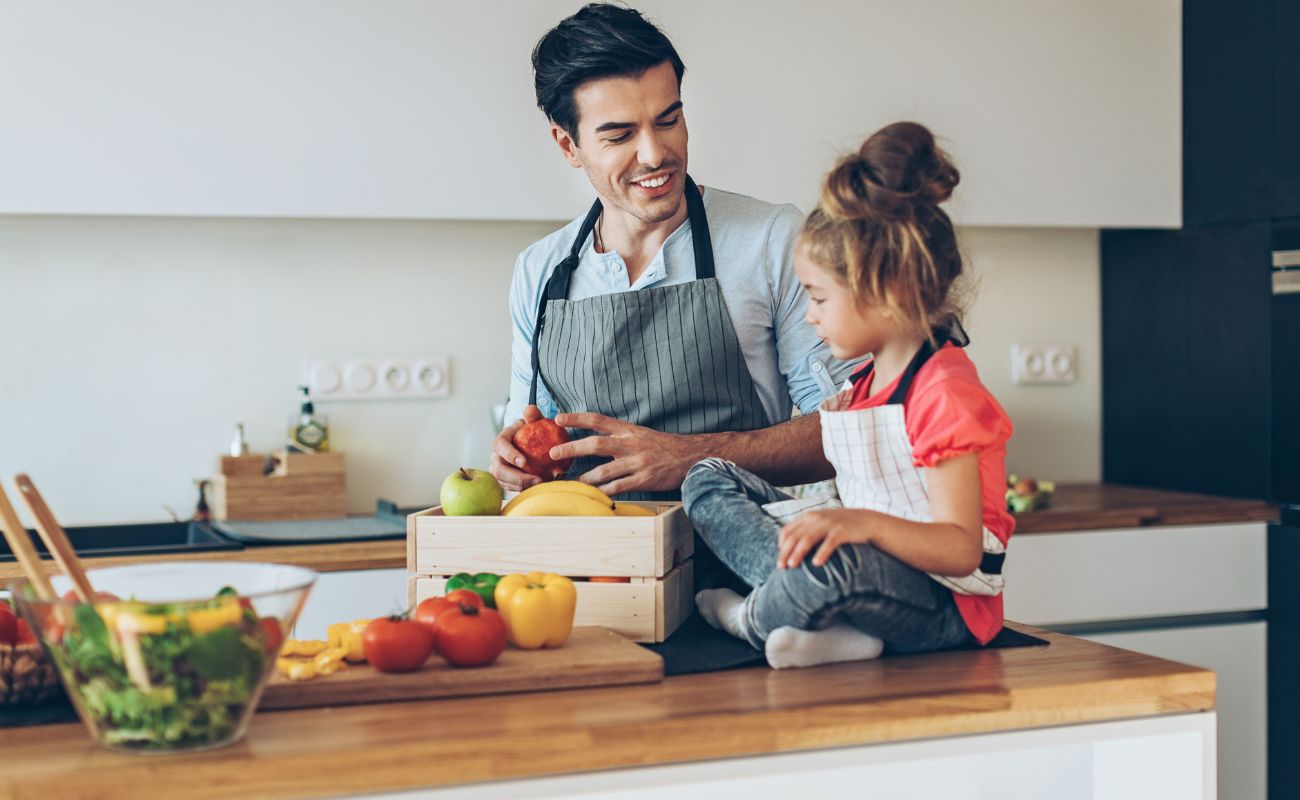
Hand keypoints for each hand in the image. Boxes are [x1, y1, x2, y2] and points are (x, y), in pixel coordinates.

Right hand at [488, 405, 544, 491]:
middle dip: (517, 477)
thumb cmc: (529, 432)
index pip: (500, 446)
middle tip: (537, 479)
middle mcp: (495, 457)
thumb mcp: (531, 422)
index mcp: (500, 441)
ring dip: (521, 486)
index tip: (524, 462)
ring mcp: (497, 471)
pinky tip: (539, 488)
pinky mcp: (503, 482)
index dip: (510, 454)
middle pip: (499, 470)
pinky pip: (511, 488)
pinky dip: (524, 489)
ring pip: (504, 482)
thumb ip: (532, 415)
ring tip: (540, 485)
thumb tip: (530, 410)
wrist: (525, 444)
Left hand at [551, 412, 700, 495]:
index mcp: (627, 430)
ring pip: (604, 471)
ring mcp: (637, 462)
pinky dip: (605, 491)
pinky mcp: (644, 479)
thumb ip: (617, 435)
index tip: (558, 418)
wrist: (689, 456)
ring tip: (573, 481)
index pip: (598, 420)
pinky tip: (596, 494)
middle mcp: (630, 444)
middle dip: (572, 448)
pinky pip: (619, 486)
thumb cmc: (661, 446)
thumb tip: (591, 440)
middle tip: (553, 453)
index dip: (577, 418)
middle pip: (596, 444)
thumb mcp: (639, 434)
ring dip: (586, 477)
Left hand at [778, 509, 875, 568]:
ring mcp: (829, 524)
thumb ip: (806, 532)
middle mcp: (816, 518)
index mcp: (808, 517)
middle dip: (786, 552)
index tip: (781, 559)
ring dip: (798, 552)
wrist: (866, 520)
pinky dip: (821, 553)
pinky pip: (829, 542)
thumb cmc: (839, 527)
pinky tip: (816, 563)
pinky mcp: (842, 531)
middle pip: (795, 536)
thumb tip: (789, 550)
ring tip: (792, 565)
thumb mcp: (821, 524)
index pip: (787, 531)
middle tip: (781, 567)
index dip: (781, 546)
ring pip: (808, 539)